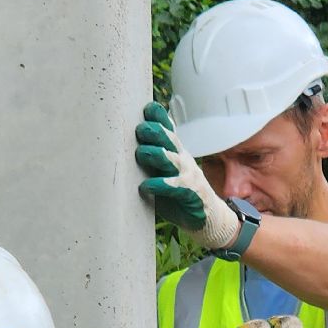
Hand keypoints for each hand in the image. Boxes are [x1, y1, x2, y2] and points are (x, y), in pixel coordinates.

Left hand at [135, 103, 239, 251]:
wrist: (208, 219)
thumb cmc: (178, 195)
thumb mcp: (164, 173)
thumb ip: (150, 160)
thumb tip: (120, 145)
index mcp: (175, 153)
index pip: (168, 130)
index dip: (159, 117)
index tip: (147, 108)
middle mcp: (182, 160)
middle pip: (169, 140)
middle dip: (154, 132)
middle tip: (140, 129)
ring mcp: (187, 177)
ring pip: (172, 160)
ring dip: (156, 154)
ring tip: (142, 153)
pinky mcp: (189, 196)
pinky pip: (175, 187)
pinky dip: (160, 185)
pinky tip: (146, 186)